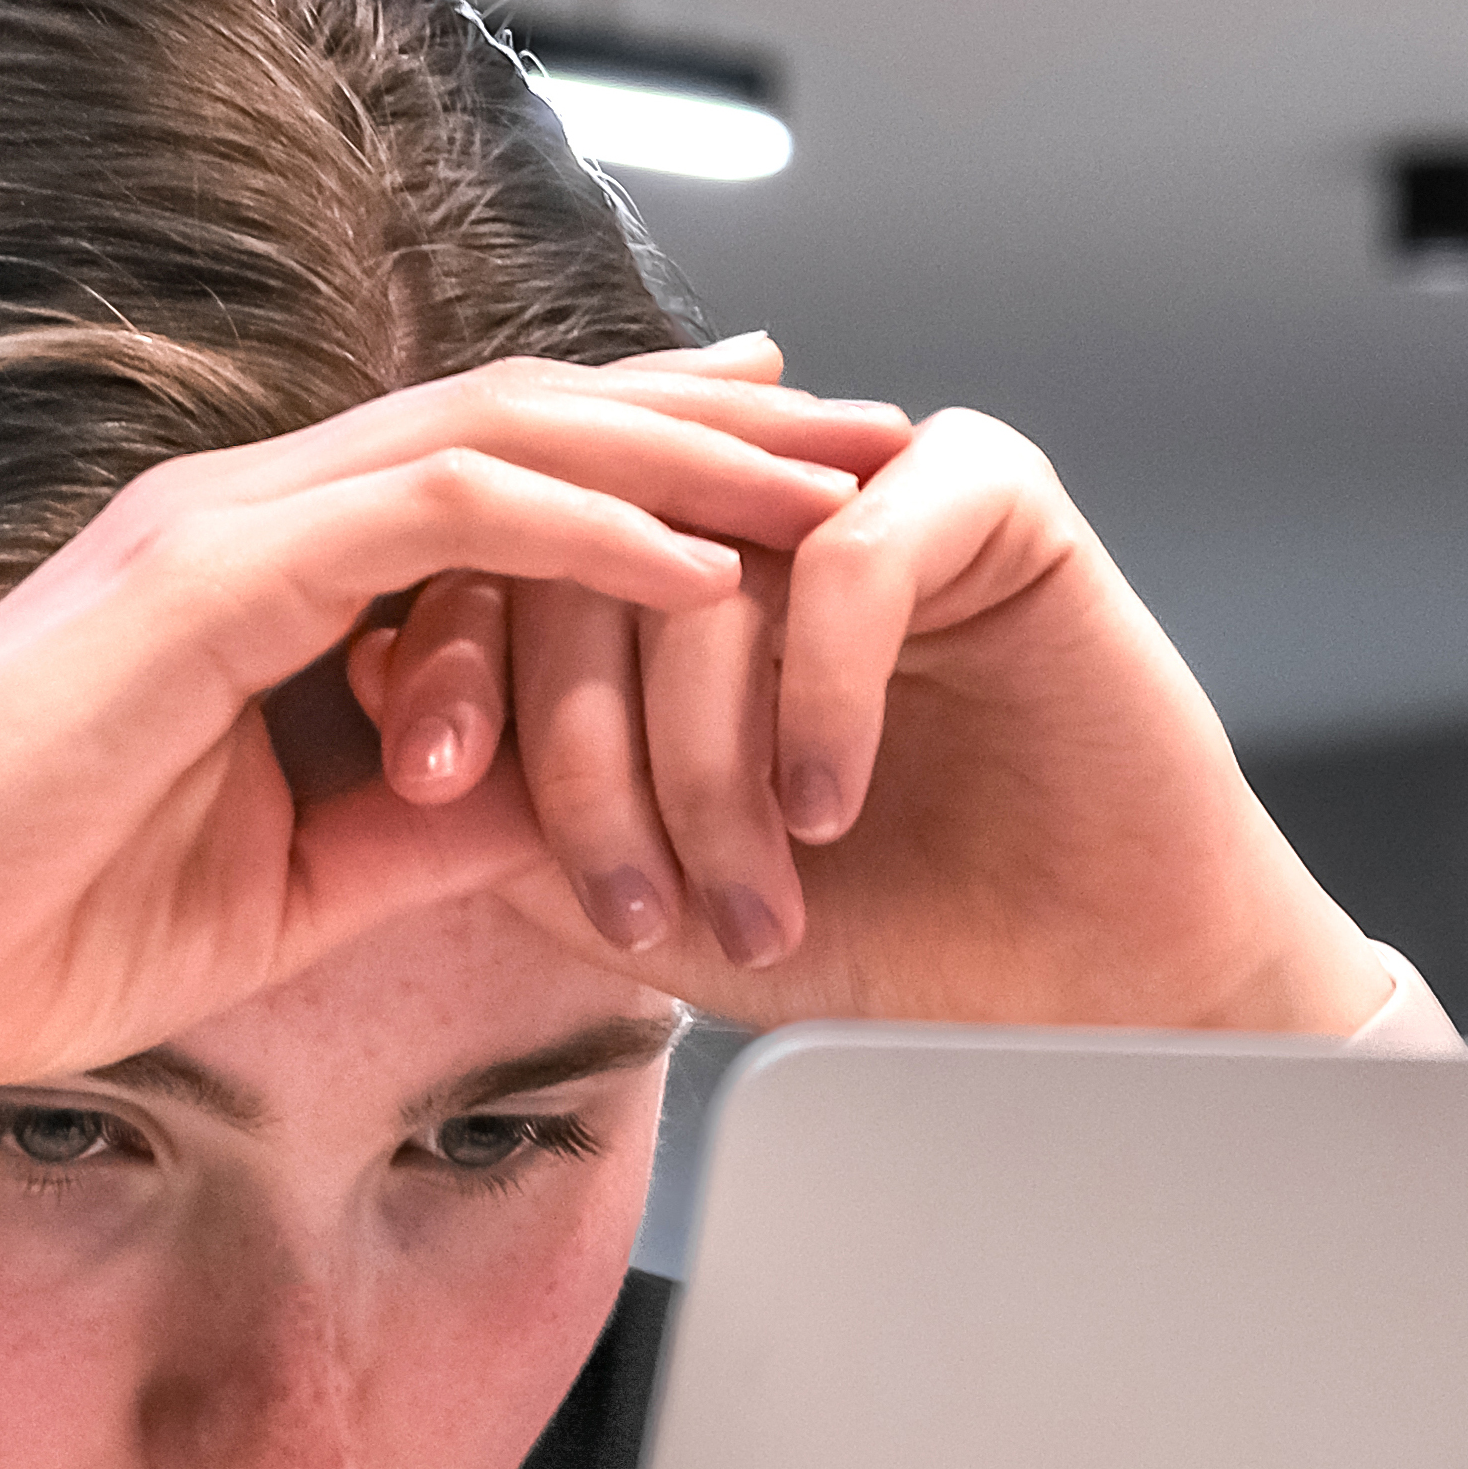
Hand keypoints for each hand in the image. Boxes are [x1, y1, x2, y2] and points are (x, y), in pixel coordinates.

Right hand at [0, 354, 875, 1332]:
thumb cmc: (19, 937)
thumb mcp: (289, 887)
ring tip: (844, 473)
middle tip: (871, 433)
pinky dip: (582, 527)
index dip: (653, 472)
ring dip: (689, 448)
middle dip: (716, 424)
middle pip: (528, 423)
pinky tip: (706, 552)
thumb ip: (429, 825)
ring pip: (502, 435)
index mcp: (258, 587)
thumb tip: (578, 803)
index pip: (492, 486)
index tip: (785, 494)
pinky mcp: (194, 581)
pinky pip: (434, 517)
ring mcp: (216, 533)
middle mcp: (245, 523)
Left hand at [337, 384, 1386, 1035]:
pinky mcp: (983, 491)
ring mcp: (858, 484)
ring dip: (708, 770)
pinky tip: (827, 812)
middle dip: (583, 756)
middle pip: (584, 560)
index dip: (448, 665)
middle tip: (629, 903)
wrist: (1078, 984)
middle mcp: (744, 507)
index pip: (499, 563)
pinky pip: (850, 562)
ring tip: (747, 906)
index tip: (424, 787)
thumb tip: (390, 724)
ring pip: (708, 573)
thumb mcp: (647, 892)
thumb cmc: (870, 935)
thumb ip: (519, 811)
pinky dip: (820, 706)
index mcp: (652, 570)